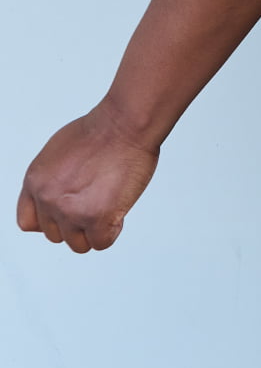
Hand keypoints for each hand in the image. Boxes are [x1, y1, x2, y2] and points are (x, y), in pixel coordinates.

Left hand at [17, 102, 158, 253]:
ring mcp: (71, 211)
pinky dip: (113, 229)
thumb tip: (57, 196)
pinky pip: (102, 242)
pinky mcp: (97, 219)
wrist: (126, 123)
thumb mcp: (59, 151)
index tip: (64, 214)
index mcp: (35, 181)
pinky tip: (118, 206)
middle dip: (76, 222)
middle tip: (95, 198)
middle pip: (56, 235)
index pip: (28, 222)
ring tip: (108, 200)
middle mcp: (48, 198)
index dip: (50, 220)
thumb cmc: (102, 129)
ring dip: (95, 228)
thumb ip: (51, 179)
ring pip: (79, 243)